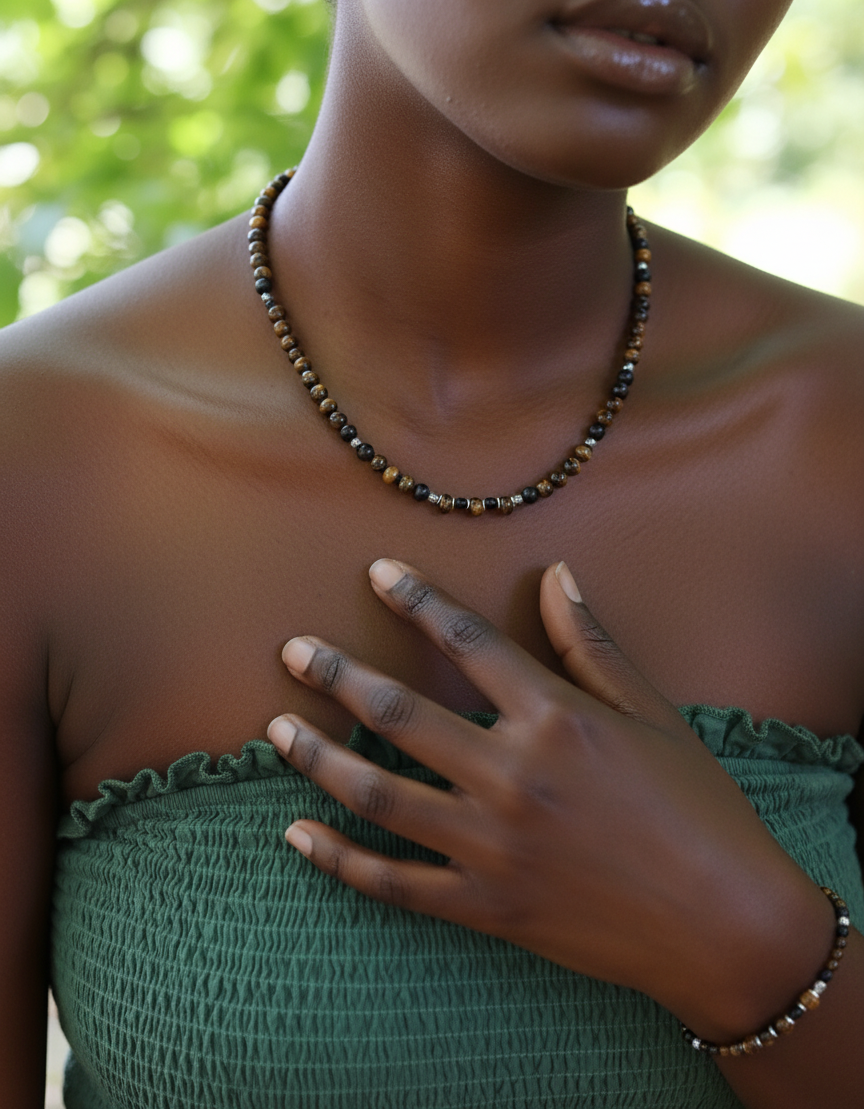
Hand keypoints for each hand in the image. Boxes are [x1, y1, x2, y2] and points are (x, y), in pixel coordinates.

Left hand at [268, 559, 831, 1040]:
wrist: (725, 926)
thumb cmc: (697, 809)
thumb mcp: (653, 714)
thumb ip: (593, 644)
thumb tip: (558, 575)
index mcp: (555, 719)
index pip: (469, 644)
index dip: (418, 602)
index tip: (376, 572)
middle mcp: (511, 777)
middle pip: (401, 717)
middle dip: (337, 677)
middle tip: (292, 652)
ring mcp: (491, 848)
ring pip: (380, 797)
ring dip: (319, 760)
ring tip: (276, 731)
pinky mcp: (485, 907)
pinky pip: (394, 883)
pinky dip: (339, 861)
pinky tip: (297, 835)